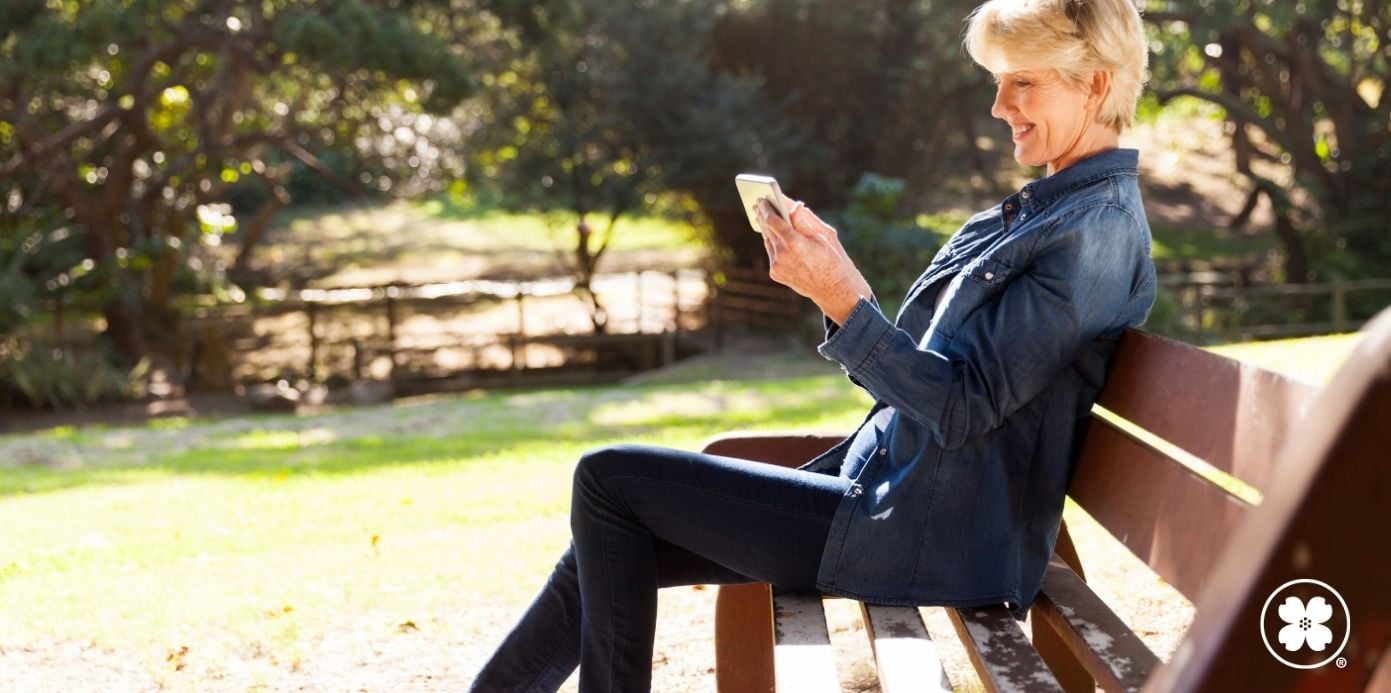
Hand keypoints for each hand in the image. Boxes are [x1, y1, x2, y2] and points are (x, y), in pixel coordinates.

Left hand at [757, 196, 873, 324]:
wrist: (832, 289)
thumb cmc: (832, 259)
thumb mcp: (823, 236)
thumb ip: (804, 220)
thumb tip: (794, 205)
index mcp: (795, 242)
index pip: (773, 220)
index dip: (766, 208)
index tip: (762, 199)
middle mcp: (783, 254)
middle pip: (767, 230)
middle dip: (763, 216)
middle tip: (758, 204)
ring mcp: (777, 265)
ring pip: (767, 241)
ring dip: (766, 228)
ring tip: (763, 217)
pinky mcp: (775, 273)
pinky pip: (771, 253)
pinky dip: (772, 243)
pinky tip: (771, 234)